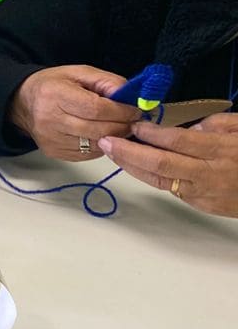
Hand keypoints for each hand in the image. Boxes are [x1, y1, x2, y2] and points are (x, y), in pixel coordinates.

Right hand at [7, 65, 138, 160]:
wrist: (22, 103)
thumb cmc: (53, 85)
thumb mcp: (79, 72)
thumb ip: (107, 81)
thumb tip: (132, 97)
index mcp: (55, 94)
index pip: (96, 109)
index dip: (121, 111)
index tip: (135, 110)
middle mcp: (50, 119)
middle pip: (99, 130)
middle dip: (123, 126)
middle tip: (133, 120)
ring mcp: (51, 139)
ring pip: (96, 145)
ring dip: (114, 137)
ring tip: (118, 126)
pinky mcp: (55, 152)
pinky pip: (89, 154)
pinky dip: (101, 145)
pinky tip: (101, 134)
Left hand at [99, 113, 237, 217]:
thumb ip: (216, 124)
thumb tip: (189, 127)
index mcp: (222, 151)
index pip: (179, 141)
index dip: (153, 133)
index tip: (135, 124)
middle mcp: (210, 174)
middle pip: (162, 163)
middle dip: (130, 152)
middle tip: (107, 141)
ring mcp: (204, 193)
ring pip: (160, 180)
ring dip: (132, 166)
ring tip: (112, 152)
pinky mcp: (201, 205)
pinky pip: (170, 189)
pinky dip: (150, 177)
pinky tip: (135, 166)